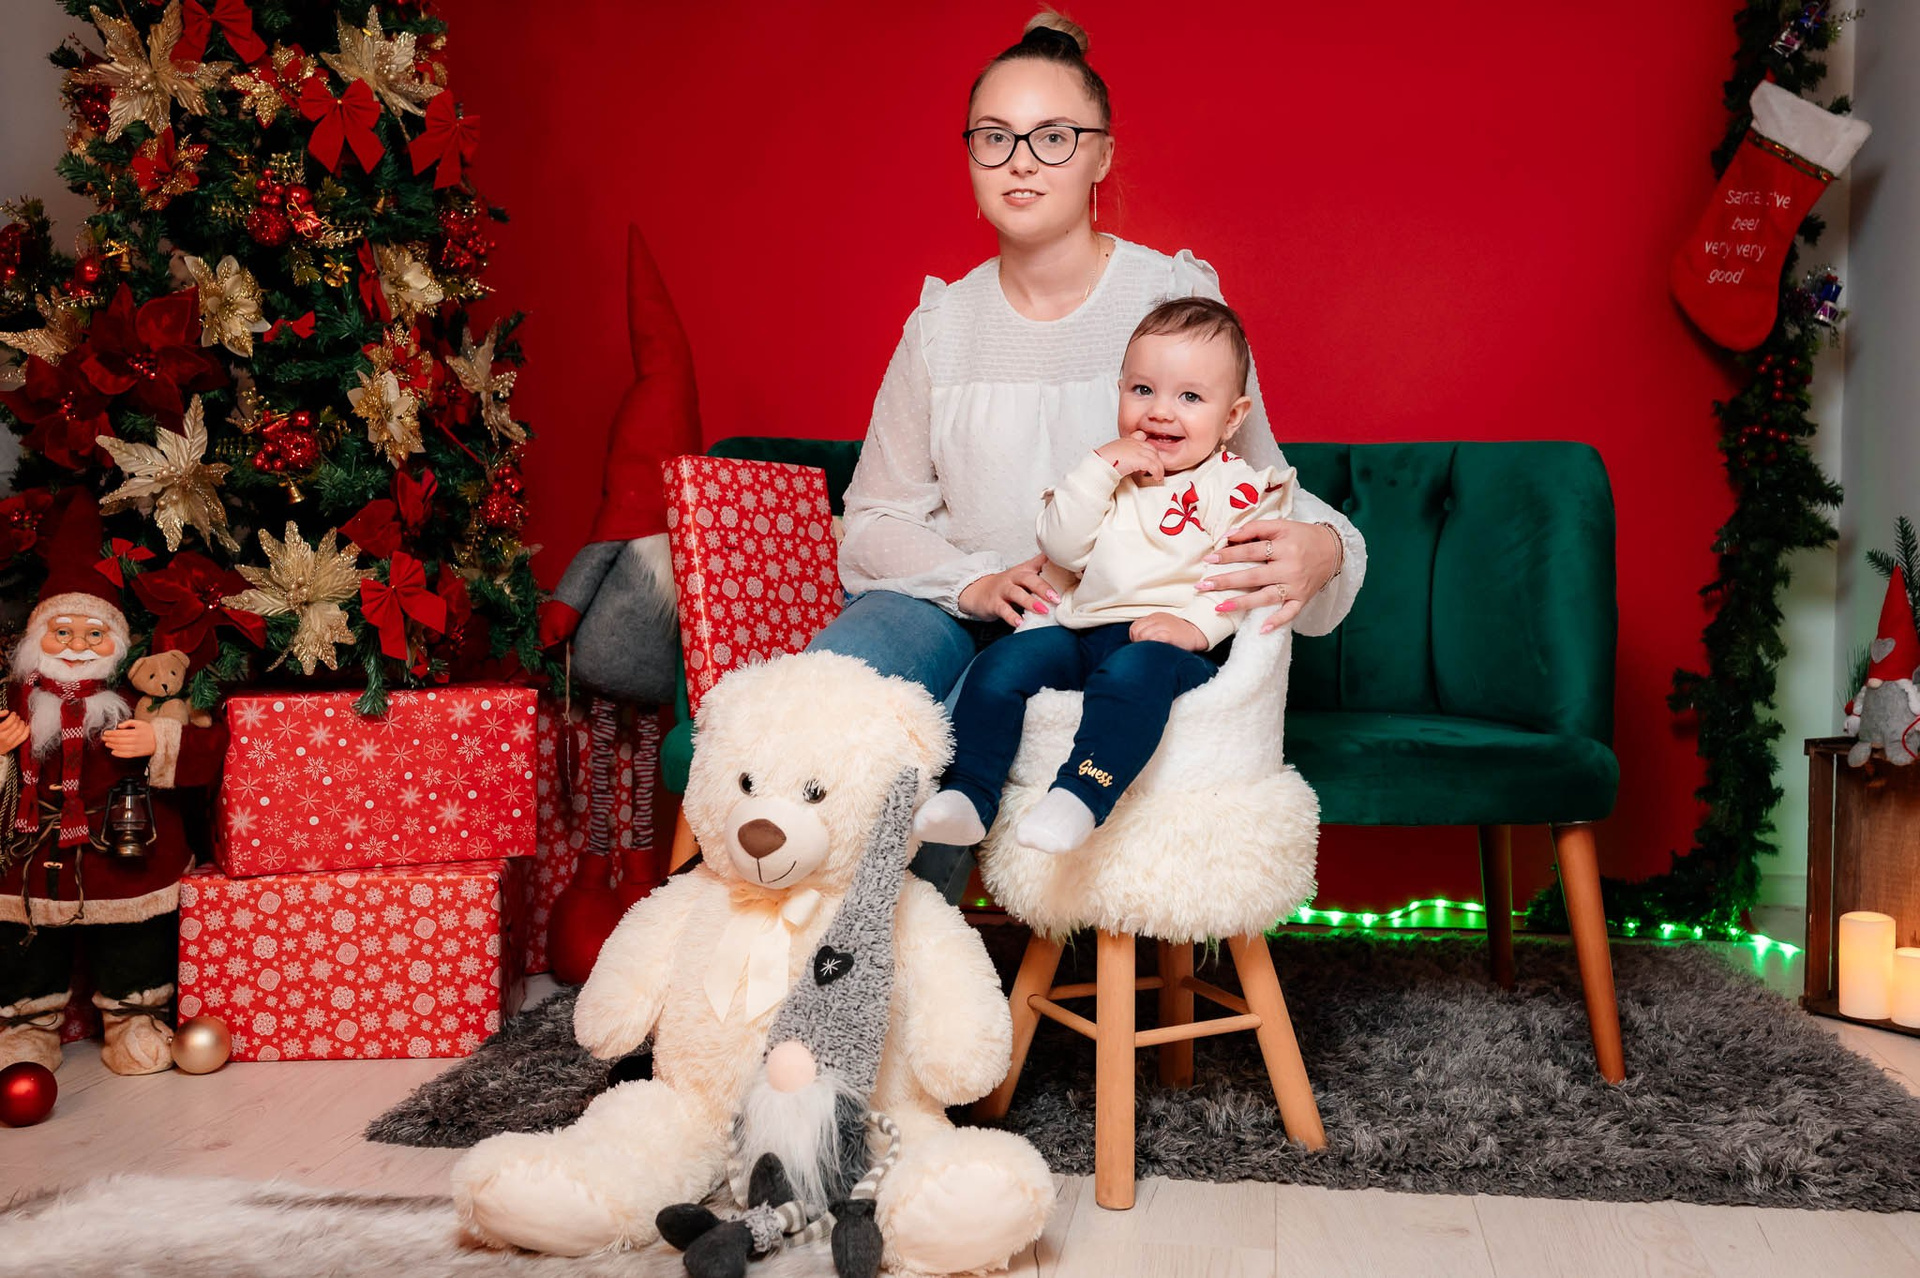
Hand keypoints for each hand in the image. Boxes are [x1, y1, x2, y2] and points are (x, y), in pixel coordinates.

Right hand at [0, 711, 25, 755]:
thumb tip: (7, 711)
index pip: (8, 722)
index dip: (13, 716)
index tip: (13, 713)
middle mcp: (2, 738)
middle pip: (15, 726)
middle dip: (18, 719)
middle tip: (17, 717)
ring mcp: (8, 743)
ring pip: (20, 732)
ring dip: (23, 724)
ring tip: (21, 721)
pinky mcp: (11, 746)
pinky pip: (23, 738)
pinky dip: (27, 731)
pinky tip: (27, 726)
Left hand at [102, 720, 156, 758]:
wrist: (160, 740)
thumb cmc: (149, 730)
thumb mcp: (140, 723)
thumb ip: (129, 722)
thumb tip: (119, 726)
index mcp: (134, 732)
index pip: (118, 733)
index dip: (110, 733)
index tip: (105, 733)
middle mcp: (134, 741)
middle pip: (117, 740)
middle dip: (109, 739)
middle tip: (104, 738)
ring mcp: (135, 748)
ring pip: (120, 748)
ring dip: (112, 746)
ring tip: (107, 744)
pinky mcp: (137, 754)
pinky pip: (125, 755)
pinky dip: (118, 754)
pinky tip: (113, 752)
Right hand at [958, 552, 1059, 626]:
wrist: (978, 591)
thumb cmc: (1007, 584)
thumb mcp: (1023, 573)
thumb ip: (1041, 567)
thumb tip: (1065, 563)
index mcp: (1024, 570)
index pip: (1039, 563)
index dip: (1052, 564)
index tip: (1067, 567)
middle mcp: (1013, 578)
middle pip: (1028, 579)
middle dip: (1043, 588)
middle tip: (1056, 598)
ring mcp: (1002, 590)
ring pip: (1016, 594)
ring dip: (1030, 602)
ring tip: (1043, 610)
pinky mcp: (994, 603)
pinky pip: (1003, 610)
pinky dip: (1011, 617)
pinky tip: (1020, 623)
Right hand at [1094, 433, 1165, 483]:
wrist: (1098, 464)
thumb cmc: (1102, 461)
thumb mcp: (1112, 454)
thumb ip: (1123, 455)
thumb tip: (1127, 465)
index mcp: (1126, 440)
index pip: (1143, 438)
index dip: (1147, 449)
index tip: (1147, 459)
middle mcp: (1133, 443)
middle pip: (1152, 449)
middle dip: (1155, 460)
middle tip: (1154, 470)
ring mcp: (1137, 450)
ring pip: (1155, 457)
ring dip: (1159, 468)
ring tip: (1158, 476)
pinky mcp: (1139, 459)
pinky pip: (1154, 465)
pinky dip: (1158, 472)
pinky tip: (1156, 477)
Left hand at [1129, 612, 1209, 651]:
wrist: (1197, 633)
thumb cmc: (1179, 633)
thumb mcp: (1163, 626)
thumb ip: (1151, 630)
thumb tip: (1138, 642)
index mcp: (1154, 617)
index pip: (1135, 627)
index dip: (1136, 638)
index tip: (1142, 644)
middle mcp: (1157, 619)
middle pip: (1137, 632)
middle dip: (1139, 642)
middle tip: (1147, 648)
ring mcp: (1163, 626)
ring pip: (1143, 635)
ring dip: (1145, 645)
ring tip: (1153, 649)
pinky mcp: (1168, 635)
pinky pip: (1153, 639)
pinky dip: (1152, 645)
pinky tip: (1159, 648)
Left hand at [1196, 519, 1342, 633]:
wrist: (1334, 550)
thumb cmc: (1302, 536)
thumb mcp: (1282, 525)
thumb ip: (1255, 529)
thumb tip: (1227, 536)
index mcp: (1284, 547)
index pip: (1251, 551)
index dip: (1229, 555)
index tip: (1209, 559)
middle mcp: (1290, 568)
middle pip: (1254, 576)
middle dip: (1226, 581)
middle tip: (1203, 586)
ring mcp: (1296, 586)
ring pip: (1266, 597)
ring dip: (1242, 604)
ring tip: (1219, 609)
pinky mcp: (1302, 599)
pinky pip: (1289, 613)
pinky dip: (1277, 622)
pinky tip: (1261, 630)